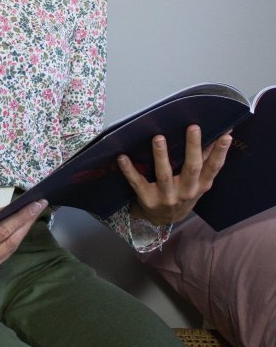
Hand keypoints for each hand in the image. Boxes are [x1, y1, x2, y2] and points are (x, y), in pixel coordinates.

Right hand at [0, 200, 47, 281]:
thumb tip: (10, 210)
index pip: (3, 233)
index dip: (22, 218)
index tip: (35, 204)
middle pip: (10, 244)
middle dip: (26, 224)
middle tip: (39, 206)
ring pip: (9, 251)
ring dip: (22, 232)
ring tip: (32, 214)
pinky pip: (2, 255)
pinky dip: (11, 240)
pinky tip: (19, 227)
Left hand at [117, 125, 231, 224]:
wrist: (162, 219)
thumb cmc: (182, 193)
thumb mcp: (197, 183)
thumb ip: (205, 163)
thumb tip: (219, 134)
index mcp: (200, 186)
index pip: (213, 168)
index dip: (219, 153)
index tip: (225, 135)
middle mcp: (185, 192)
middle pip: (191, 168)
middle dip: (192, 147)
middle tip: (193, 127)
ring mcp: (166, 196)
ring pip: (164, 174)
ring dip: (161, 156)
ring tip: (159, 138)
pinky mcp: (147, 199)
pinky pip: (137, 182)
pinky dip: (129, 170)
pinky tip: (122, 157)